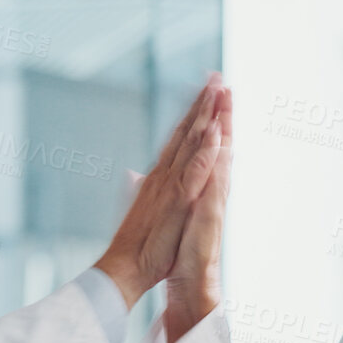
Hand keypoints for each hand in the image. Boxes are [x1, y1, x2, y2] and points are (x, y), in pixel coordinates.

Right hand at [93, 75, 230, 306]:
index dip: (193, 115)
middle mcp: (165, 174)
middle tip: (215, 76)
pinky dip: (204, 149)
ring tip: (217, 89)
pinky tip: (214, 130)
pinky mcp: (177, 199)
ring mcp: (171, 184)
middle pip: (187, 132)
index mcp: (161, 178)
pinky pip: (194, 170)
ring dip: (205, 115)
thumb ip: (141, 188)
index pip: (180, 139)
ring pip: (191, 143)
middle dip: (202, 103)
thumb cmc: (137, 243)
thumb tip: (135, 175)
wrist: (125, 266)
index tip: (205, 93)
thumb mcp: (142, 209)